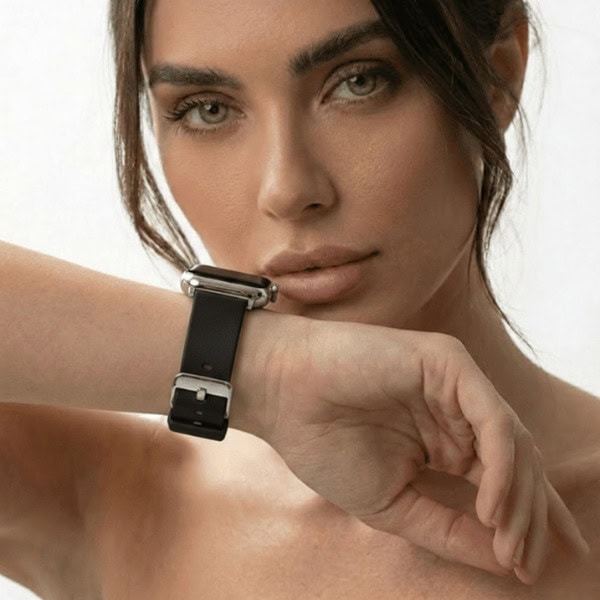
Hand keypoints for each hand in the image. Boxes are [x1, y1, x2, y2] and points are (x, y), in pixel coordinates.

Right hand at [258, 318, 588, 583]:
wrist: (282, 393)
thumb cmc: (325, 444)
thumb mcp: (393, 505)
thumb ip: (448, 528)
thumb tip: (504, 562)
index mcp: (445, 440)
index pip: (503, 481)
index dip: (523, 524)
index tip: (527, 570)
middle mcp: (457, 411)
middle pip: (519, 463)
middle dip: (530, 517)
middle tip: (527, 565)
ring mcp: (454, 384)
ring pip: (513, 442)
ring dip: (518, 498)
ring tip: (508, 546)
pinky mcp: (447, 362)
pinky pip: (491, 417)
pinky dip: (499, 463)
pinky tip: (488, 505)